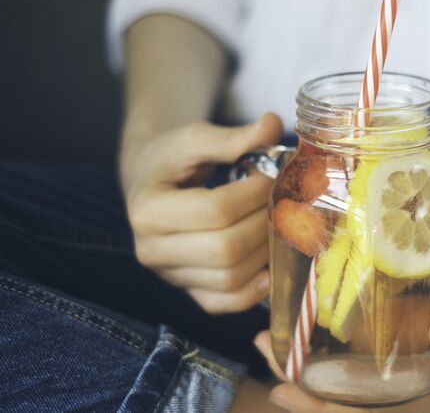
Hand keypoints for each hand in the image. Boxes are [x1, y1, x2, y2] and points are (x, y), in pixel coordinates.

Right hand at [122, 112, 282, 312]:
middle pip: (226, 249)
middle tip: (282, 200)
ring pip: (231, 278)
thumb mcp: (194, 139)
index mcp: (147, 209)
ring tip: (278, 222)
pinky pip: (226, 303)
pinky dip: (255, 290)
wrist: (151, 183)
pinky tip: (272, 263)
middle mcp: (151, 250)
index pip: (215, 210)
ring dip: (267, 251)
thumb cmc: (172, 158)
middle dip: (265, 223)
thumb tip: (273, 125)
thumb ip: (233, 137)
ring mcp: (171, 276)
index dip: (254, 194)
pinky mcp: (190, 291)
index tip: (272, 175)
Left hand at [254, 262, 429, 411]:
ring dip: (304, 372)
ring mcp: (402, 378)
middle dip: (301, 392)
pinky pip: (354, 366)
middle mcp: (412, 396)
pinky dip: (324, 354)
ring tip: (269, 341)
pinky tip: (299, 329)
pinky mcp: (397, 357)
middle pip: (348, 409)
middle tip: (265, 354)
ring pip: (345, 389)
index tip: (287, 391)